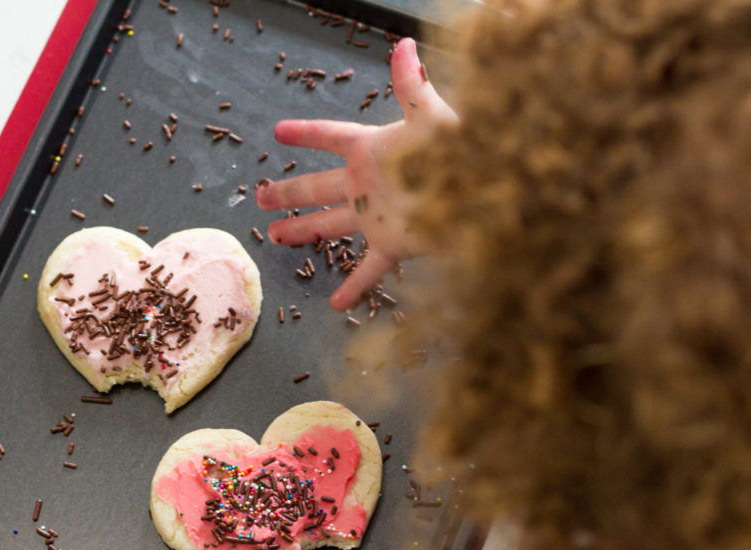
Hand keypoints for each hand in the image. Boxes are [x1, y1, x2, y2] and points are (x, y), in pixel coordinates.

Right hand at [255, 38, 456, 311]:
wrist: (489, 194)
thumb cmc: (461, 151)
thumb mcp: (430, 116)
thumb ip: (411, 84)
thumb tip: (405, 42)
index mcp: (371, 150)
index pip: (330, 136)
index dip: (306, 133)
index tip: (278, 131)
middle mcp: (368, 184)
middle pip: (318, 187)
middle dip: (289, 192)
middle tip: (261, 196)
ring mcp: (376, 216)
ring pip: (330, 224)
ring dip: (303, 230)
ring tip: (276, 237)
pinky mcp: (392, 244)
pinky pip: (368, 269)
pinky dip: (354, 288)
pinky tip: (335, 305)